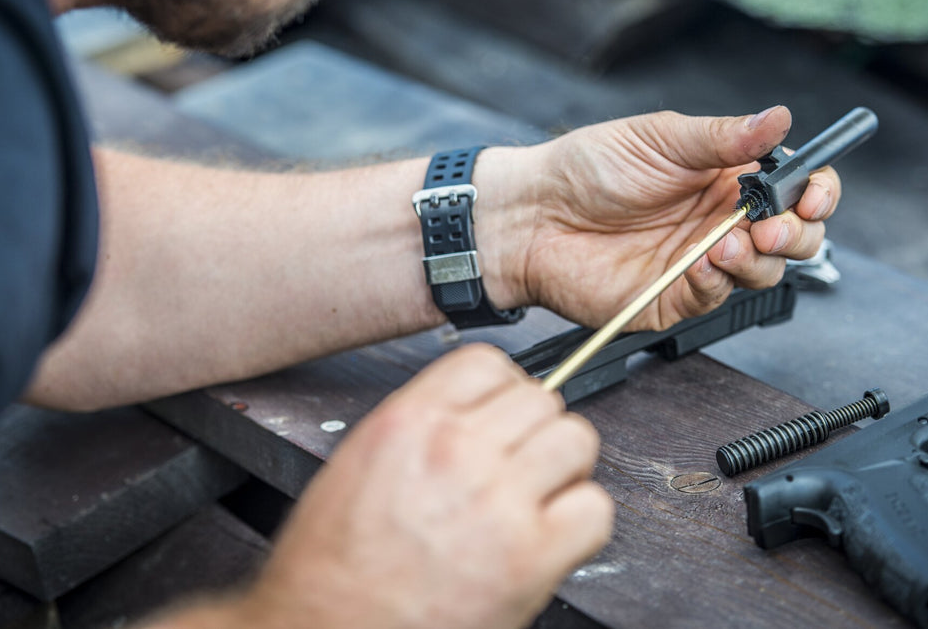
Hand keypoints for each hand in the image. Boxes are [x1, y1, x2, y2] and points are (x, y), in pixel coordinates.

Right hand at [236, 345, 612, 628]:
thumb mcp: (361, 460)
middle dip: (534, 430)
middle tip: (520, 462)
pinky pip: (594, 510)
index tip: (503, 413)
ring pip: (576, 442)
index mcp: (411, 421)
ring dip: (564, 468)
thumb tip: (474, 411)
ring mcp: (499, 501)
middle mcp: (458, 451)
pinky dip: (581, 522)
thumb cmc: (333, 564)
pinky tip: (551, 536)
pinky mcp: (531, 557)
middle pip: (541, 399)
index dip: (504, 389)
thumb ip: (422, 424)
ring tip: (539, 496)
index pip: (490, 363)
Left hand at [477, 106, 839, 330]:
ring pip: (763, 273)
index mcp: (726, 176)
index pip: (794, 188)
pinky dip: (718, 282)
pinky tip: (699, 263)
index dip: (816, 193)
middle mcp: (721, 220)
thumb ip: (724, 137)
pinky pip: (716, 298)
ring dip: (758, 259)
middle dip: (798, 233)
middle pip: (793, 236)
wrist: (534, 214)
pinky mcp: (675, 297)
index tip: (813, 195)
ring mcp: (701, 261)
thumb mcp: (660, 138)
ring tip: (725, 241)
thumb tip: (779, 118)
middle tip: (772, 226)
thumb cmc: (587, 168)